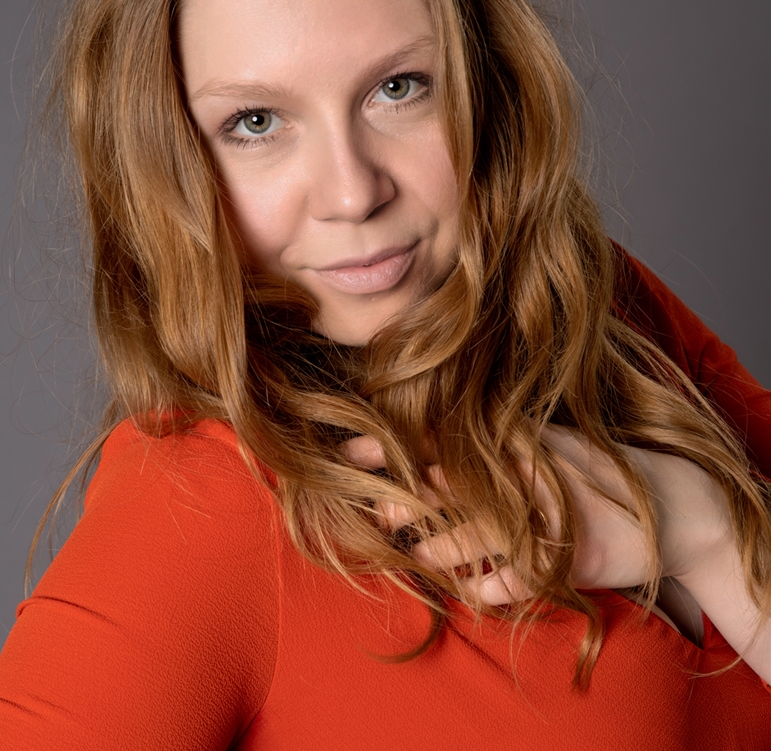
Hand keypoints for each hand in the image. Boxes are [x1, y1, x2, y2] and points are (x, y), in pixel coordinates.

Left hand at [342, 425, 729, 606]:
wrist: (678, 505)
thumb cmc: (598, 472)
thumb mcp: (550, 443)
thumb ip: (498, 443)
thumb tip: (431, 449)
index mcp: (519, 441)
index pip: (444, 438)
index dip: (393, 445)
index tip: (348, 450)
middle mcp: (528, 475)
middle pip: (447, 489)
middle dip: (404, 503)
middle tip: (375, 514)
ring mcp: (548, 517)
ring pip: (472, 538)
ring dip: (436, 549)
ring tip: (416, 554)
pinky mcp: (568, 560)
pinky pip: (510, 581)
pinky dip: (485, 587)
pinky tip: (472, 589)